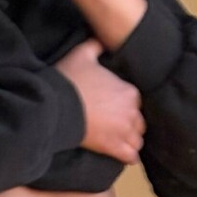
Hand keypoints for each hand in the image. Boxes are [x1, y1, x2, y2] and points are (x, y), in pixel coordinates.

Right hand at [54, 39, 143, 161]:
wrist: (56, 106)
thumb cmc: (70, 80)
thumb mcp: (82, 54)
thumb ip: (95, 46)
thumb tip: (101, 40)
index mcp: (130, 92)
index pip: (136, 102)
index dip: (126, 106)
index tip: (115, 108)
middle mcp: (132, 112)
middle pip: (139, 122)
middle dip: (130, 124)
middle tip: (115, 125)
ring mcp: (124, 132)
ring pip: (137, 140)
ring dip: (130, 141)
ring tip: (119, 141)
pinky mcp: (113, 147)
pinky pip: (130, 156)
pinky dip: (128, 156)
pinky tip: (123, 155)